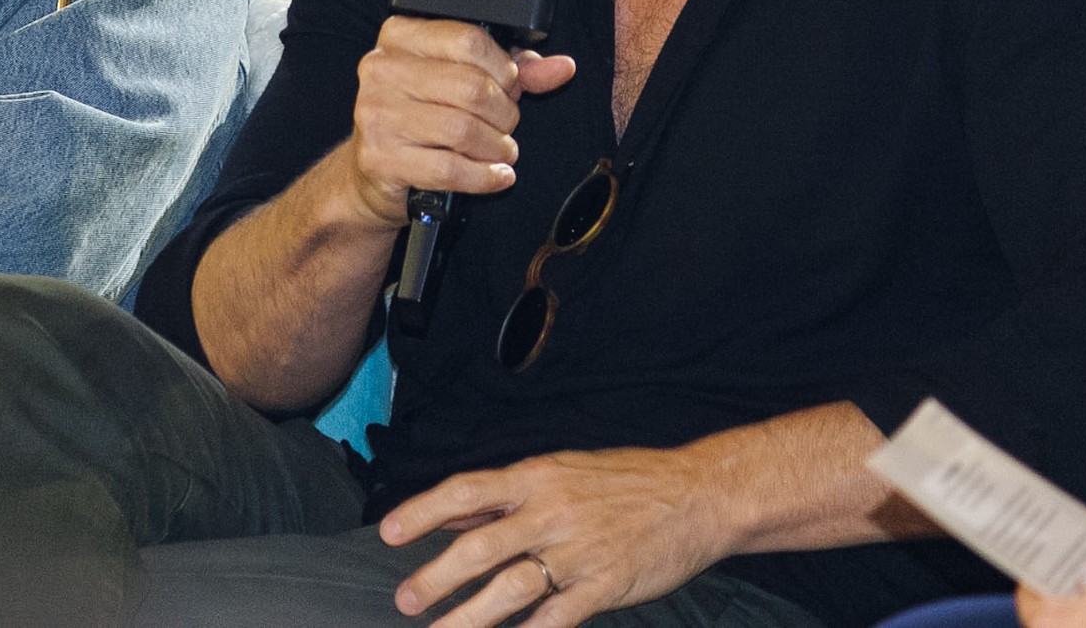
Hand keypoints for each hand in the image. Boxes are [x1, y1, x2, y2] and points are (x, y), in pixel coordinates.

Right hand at [345, 16, 574, 227]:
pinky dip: (483, 177)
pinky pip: (449, 169)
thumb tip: (561, 68)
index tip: (509, 86)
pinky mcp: (380, 157)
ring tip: (500, 151)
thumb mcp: (464, 79)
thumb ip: (512, 69)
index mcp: (401, 36)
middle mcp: (382, 69)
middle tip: (506, 125)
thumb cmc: (422, 117)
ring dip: (496, 147)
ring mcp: (376, 113)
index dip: (503, 68)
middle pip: (471, 87)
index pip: (468, 40)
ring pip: (462, 130)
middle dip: (503, 113)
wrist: (373, 171)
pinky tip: (494, 175)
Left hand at [380, 445, 722, 626]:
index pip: (465, 490)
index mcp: (535, 477)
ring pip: (511, 587)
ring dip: (470, 615)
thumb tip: (452, 513)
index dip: (423, 511)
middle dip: (437, 576)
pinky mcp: (604, 585)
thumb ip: (503, 497)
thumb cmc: (626, 481)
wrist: (696, 495)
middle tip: (406, 598)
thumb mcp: (559, 472)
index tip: (389, 531)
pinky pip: (556, 617)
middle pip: (481, 546)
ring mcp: (578, 551)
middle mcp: (551, 512)